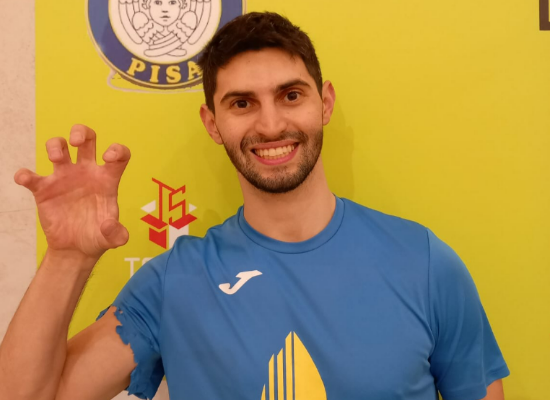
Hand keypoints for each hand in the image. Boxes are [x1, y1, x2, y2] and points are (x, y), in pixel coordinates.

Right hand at [14, 124, 130, 258]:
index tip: (109, 157)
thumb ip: (117, 234)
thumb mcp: (112, 239)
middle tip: (76, 142)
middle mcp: (86, 173)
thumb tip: (109, 226)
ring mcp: (65, 178)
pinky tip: (25, 179)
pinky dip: (25, 175)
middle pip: (86, 139)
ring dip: (55, 146)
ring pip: (59, 147)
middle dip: (81, 132)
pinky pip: (32, 177)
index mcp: (106, 179)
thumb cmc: (98, 236)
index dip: (117, 150)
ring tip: (56, 159)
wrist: (76, 249)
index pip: (119, 155)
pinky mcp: (45, 190)